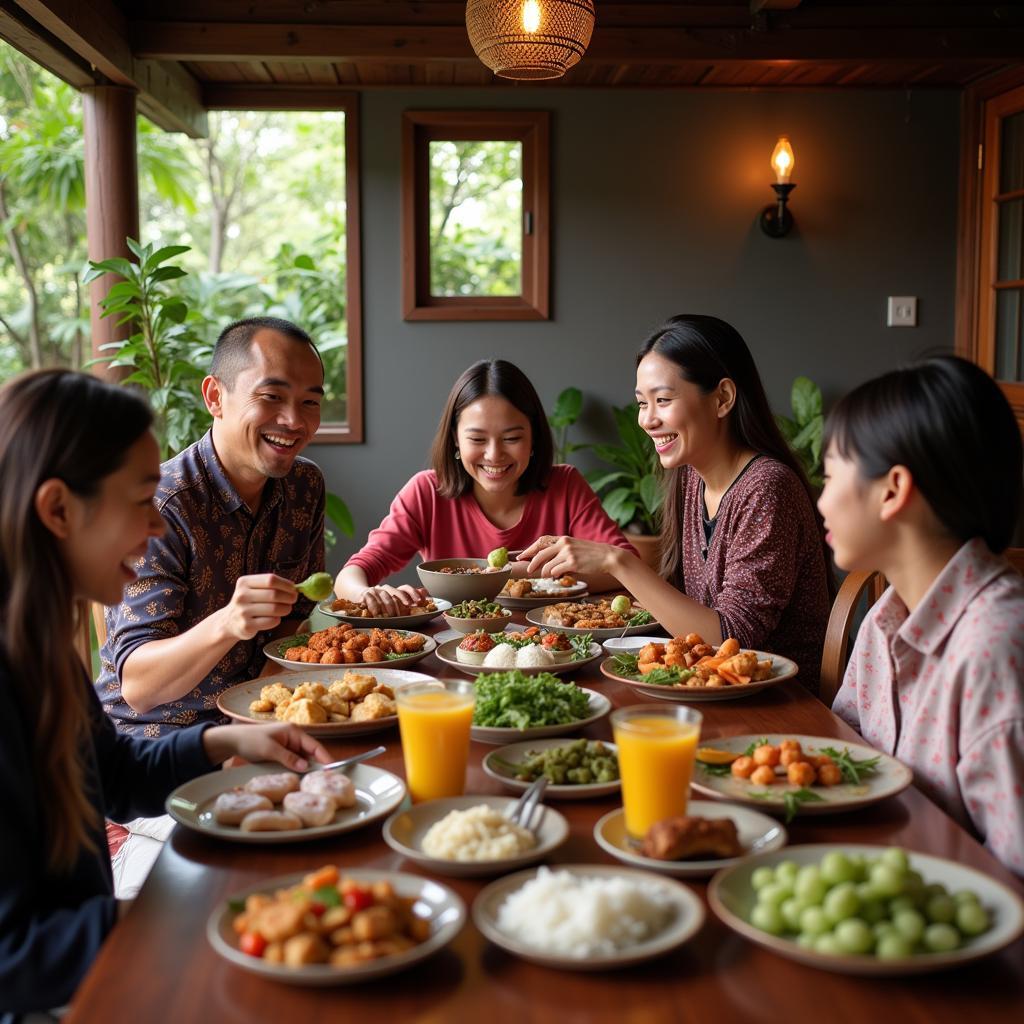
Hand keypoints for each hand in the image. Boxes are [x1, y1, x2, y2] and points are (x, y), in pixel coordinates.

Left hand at [202, 722, 330, 771]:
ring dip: (307, 768)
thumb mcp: (269, 750)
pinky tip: (300, 778)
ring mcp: (288, 745)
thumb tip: (305, 767)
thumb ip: (288, 758)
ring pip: (303, 758)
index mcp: (293, 731)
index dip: (324, 757)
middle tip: (325, 779)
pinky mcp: (282, 753)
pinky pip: (294, 761)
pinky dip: (297, 769)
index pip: (314, 745)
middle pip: (311, 752)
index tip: (332, 768)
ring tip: (315, 781)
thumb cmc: (250, 740)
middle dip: (318, 764)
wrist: (232, 741)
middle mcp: (294, 737)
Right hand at [221, 574, 297, 640]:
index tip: (293, 589)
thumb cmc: (248, 602)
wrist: (229, 621)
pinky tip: (275, 618)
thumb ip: (270, 585)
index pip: (270, 579)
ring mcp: (243, 611)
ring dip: (286, 609)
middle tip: (293, 600)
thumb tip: (294, 587)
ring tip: (287, 609)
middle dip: (289, 597)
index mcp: (244, 582)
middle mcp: (241, 596)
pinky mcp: (246, 626)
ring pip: (274, 609)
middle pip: (274, 594)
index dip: (286, 584)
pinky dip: (277, 620)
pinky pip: (271, 621)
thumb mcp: (252, 588)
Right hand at [360, 584, 428, 616]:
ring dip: (389, 606)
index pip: (405, 588)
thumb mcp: (391, 602)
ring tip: (392, 615)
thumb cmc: (376, 603)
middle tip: (406, 611)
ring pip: (384, 595)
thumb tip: (425, 592)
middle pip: (396, 592)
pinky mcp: (364, 594)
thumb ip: (408, 598)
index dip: (413, 593)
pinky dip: (375, 607)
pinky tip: (378, 614)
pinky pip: (371, 599)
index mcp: (393, 590)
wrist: (355, 593)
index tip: (419, 601)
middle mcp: (385, 589)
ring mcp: (375, 590)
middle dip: (402, 601)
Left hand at [520, 535, 613, 577]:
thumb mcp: (574, 546)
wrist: (607, 556)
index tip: (522, 556)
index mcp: (563, 538)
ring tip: (546, 575)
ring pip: (547, 565)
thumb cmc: (591, 554)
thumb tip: (546, 561)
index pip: (541, 541)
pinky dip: (553, 574)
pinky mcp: (573, 563)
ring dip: (544, 572)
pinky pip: (556, 571)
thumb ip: (561, 550)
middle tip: (528, 570)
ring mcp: (568, 553)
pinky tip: (556, 575)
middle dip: (531, 563)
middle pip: (540, 553)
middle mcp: (564, 544)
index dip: (530, 549)